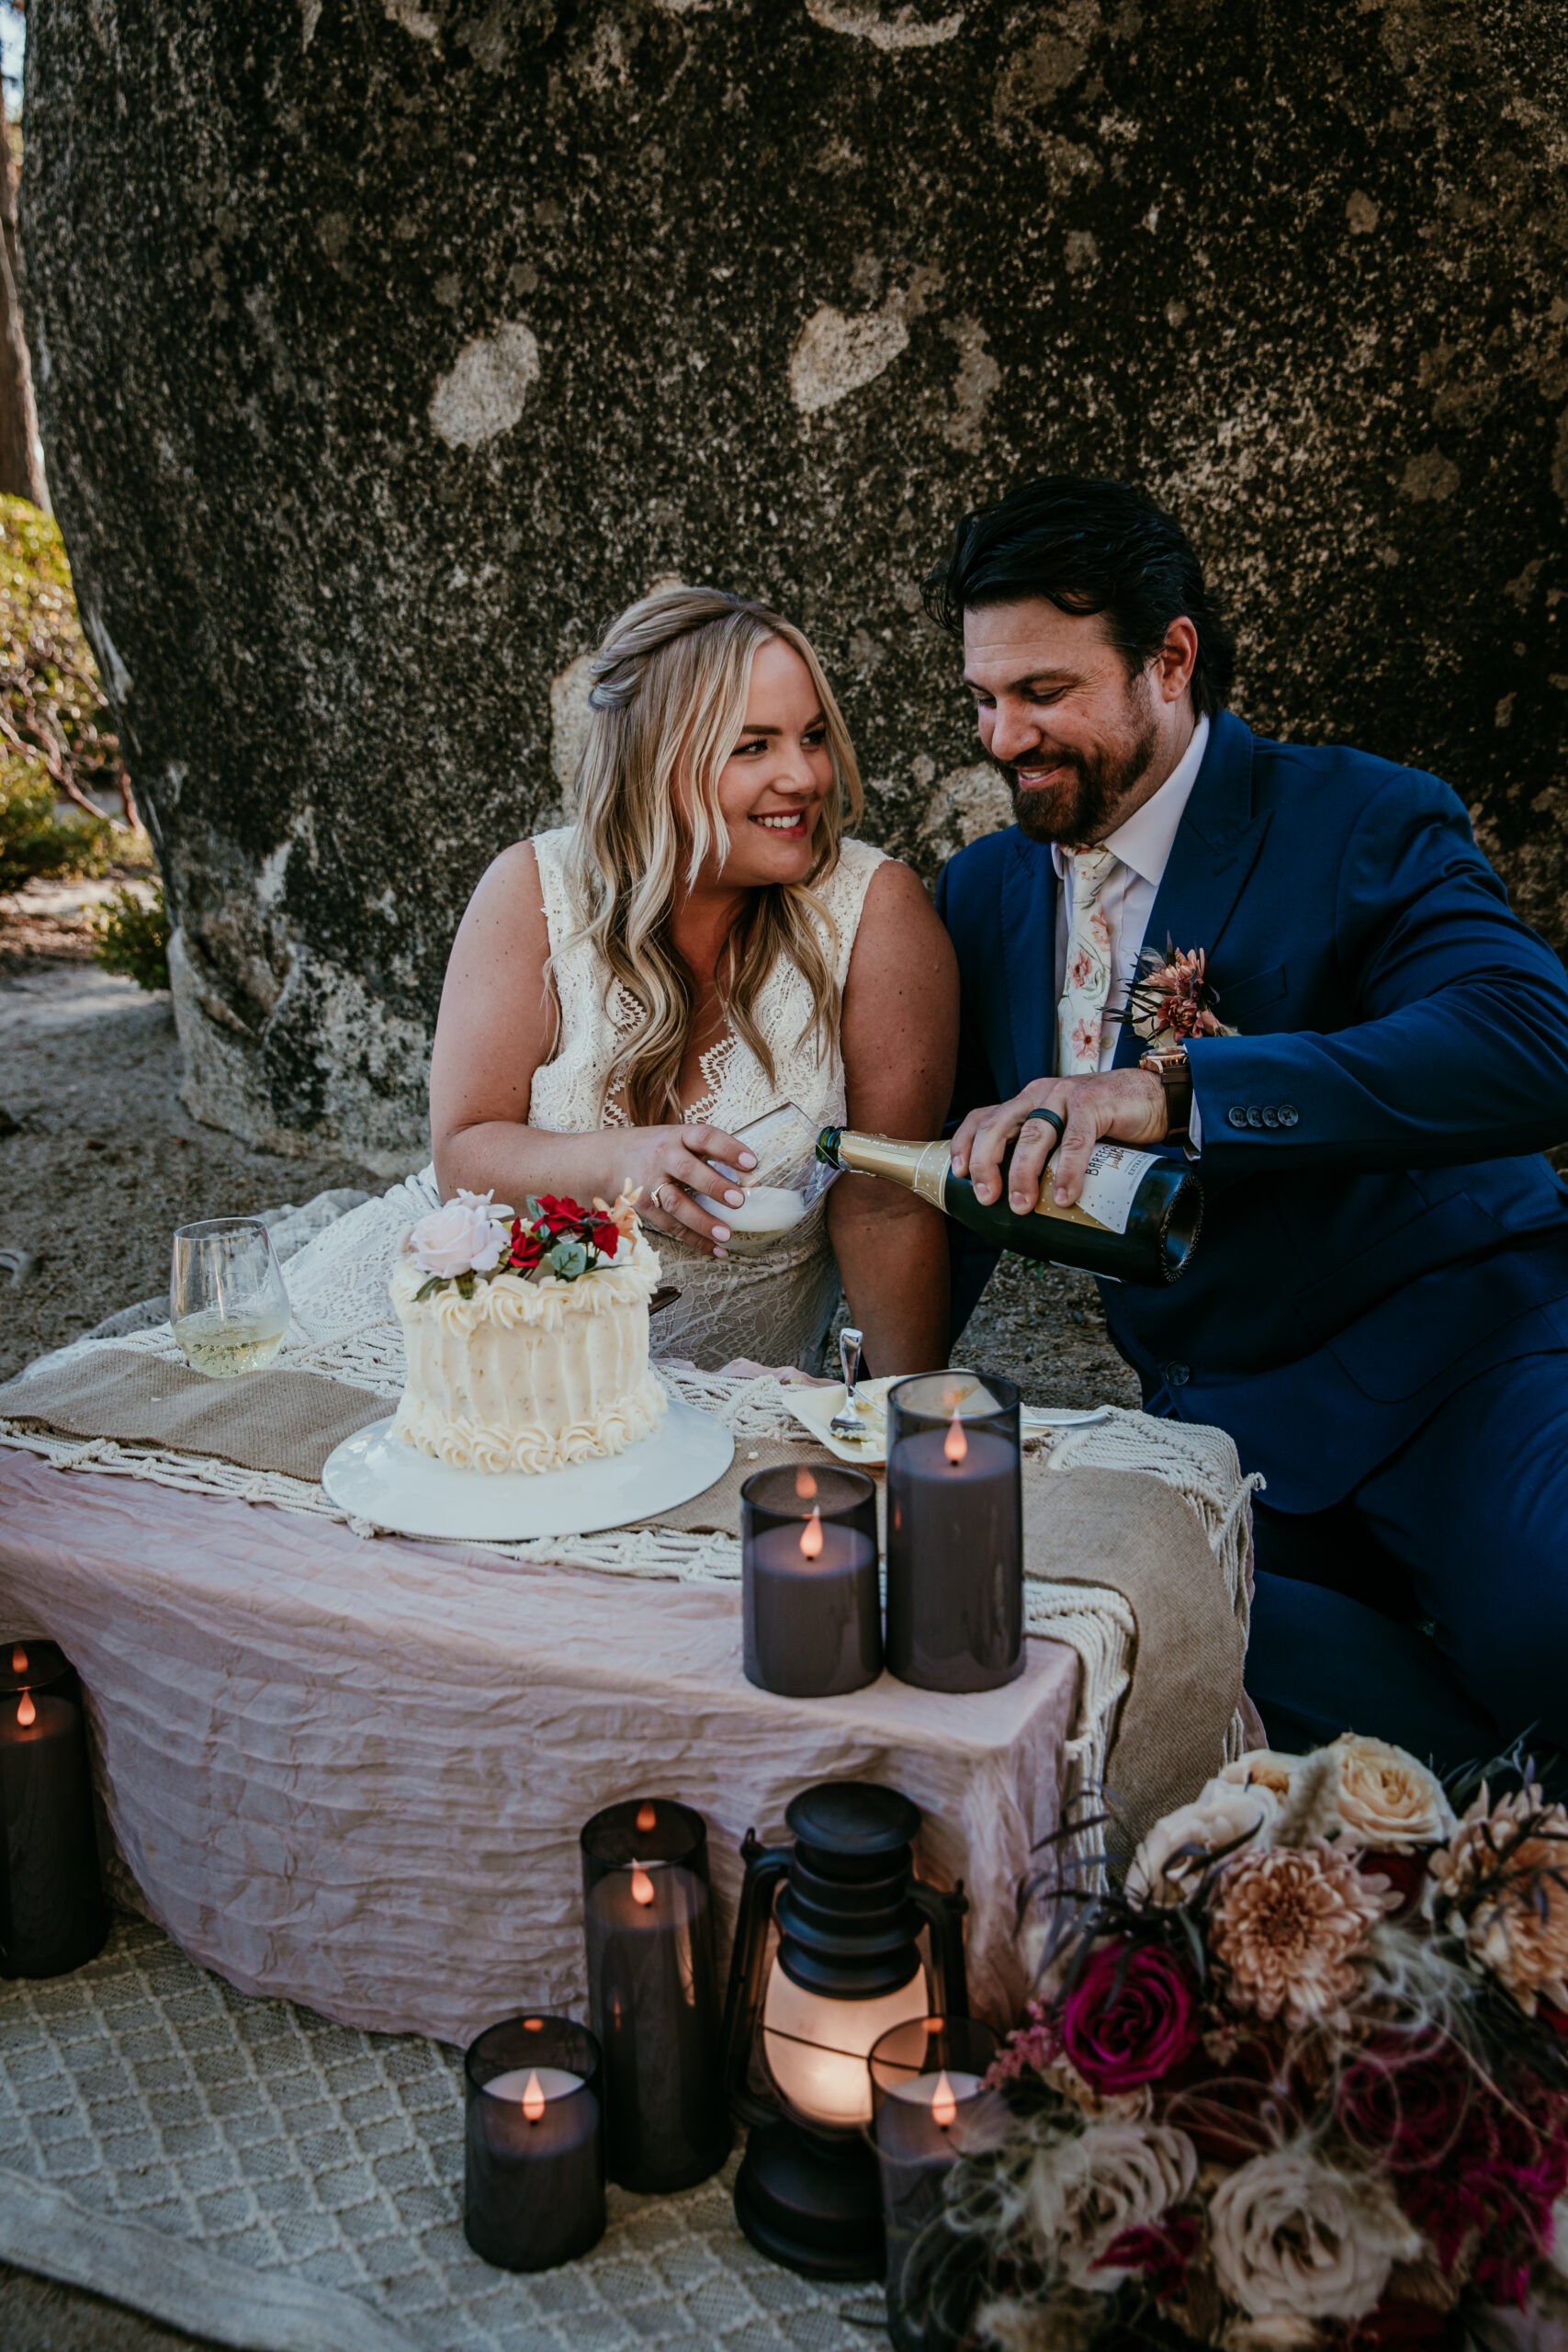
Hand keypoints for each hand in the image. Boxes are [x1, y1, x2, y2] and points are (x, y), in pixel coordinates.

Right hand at [613, 1124, 757, 1256]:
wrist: (609, 1159)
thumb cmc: (659, 1149)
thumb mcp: (680, 1139)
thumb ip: (709, 1154)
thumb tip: (751, 1177)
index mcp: (678, 1136)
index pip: (705, 1137)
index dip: (729, 1149)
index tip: (752, 1163)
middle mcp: (663, 1157)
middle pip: (687, 1170)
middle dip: (714, 1186)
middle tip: (739, 1201)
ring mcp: (651, 1183)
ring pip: (676, 1203)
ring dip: (702, 1220)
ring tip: (726, 1234)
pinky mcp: (646, 1207)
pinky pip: (671, 1226)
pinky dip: (695, 1240)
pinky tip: (717, 1249)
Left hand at [950, 1070, 1169, 1213]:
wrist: (1154, 1098)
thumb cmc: (1106, 1122)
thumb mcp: (1065, 1133)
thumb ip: (1046, 1154)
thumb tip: (1025, 1205)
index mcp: (1027, 1101)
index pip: (984, 1116)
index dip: (966, 1143)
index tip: (958, 1173)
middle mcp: (1040, 1094)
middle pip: (999, 1126)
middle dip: (986, 1163)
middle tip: (987, 1198)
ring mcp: (1066, 1096)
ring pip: (1034, 1135)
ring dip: (1024, 1173)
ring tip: (1021, 1205)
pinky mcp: (1094, 1105)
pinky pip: (1075, 1141)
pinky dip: (1067, 1171)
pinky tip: (1063, 1196)